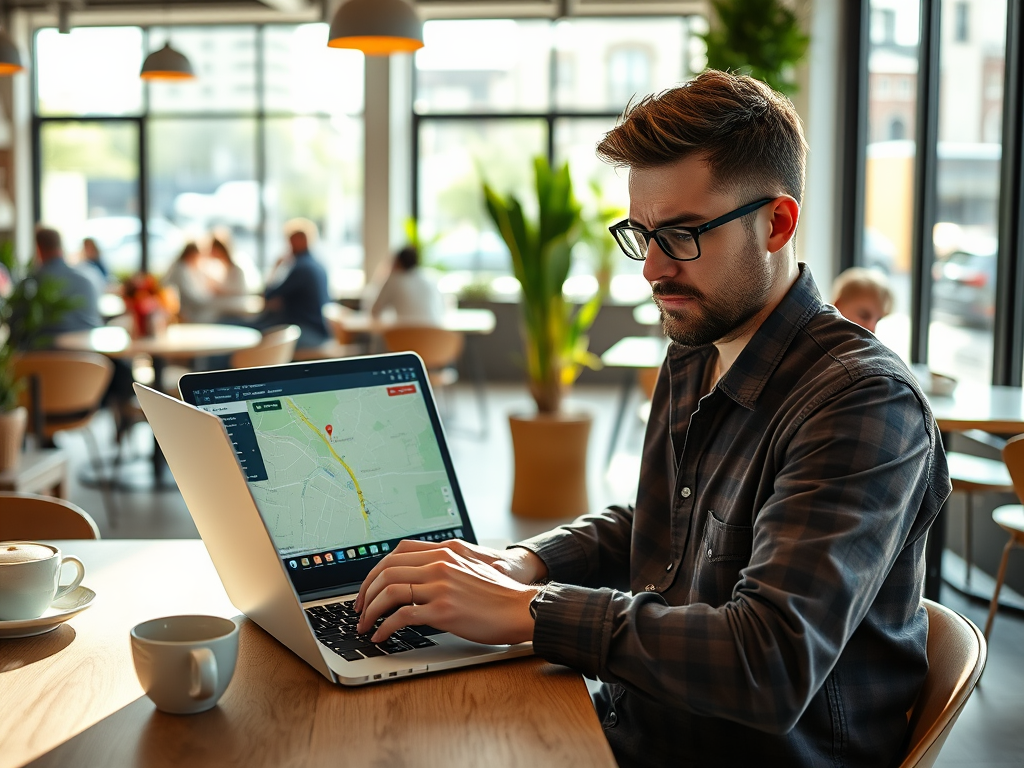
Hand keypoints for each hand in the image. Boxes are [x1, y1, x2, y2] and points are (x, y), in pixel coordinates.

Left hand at [354, 539, 544, 645]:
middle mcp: (439, 563)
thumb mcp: (468, 567)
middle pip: (386, 571)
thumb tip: (414, 577)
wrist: (520, 608)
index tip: (368, 588)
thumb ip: (443, 566)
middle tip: (359, 610)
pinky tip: (382, 636)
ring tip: (365, 625)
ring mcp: (440, 586)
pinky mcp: (443, 610)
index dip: (375, 571)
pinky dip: (385, 627)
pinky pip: (402, 616)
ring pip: (389, 592)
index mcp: (444, 551)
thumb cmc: (497, 594)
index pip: (396, 552)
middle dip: (365, 592)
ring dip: (370, 611)